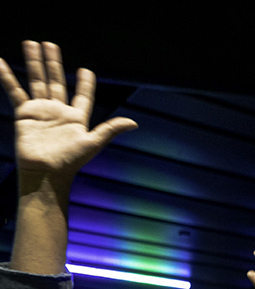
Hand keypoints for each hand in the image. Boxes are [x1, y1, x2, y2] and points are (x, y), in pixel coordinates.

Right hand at [0, 41, 136, 190]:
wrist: (45, 172)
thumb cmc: (70, 161)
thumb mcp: (93, 143)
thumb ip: (110, 129)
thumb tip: (134, 123)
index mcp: (77, 119)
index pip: (82, 96)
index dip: (86, 84)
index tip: (87, 71)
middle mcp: (59, 112)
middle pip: (57, 81)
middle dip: (54, 63)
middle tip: (50, 44)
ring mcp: (41, 111)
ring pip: (37, 81)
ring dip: (34, 62)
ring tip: (31, 43)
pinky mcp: (25, 113)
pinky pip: (14, 90)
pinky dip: (7, 76)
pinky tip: (1, 62)